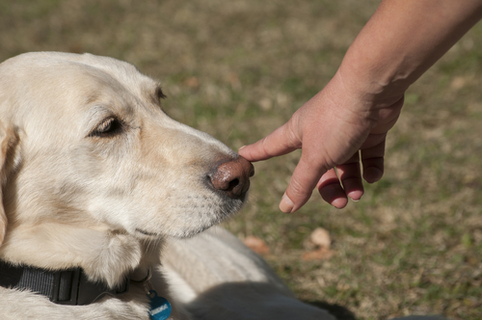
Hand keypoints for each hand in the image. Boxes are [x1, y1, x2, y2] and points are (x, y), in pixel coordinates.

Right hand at [239, 72, 403, 211]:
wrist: (373, 90)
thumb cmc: (336, 120)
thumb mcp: (315, 158)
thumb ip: (301, 183)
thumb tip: (285, 208)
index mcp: (298, 133)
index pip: (271, 147)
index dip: (257, 152)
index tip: (242, 155)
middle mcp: (320, 132)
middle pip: (318, 168)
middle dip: (328, 188)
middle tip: (340, 203)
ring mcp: (345, 131)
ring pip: (346, 165)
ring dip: (351, 183)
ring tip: (357, 195)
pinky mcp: (369, 130)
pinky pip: (368, 156)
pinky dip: (370, 169)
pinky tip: (371, 177)